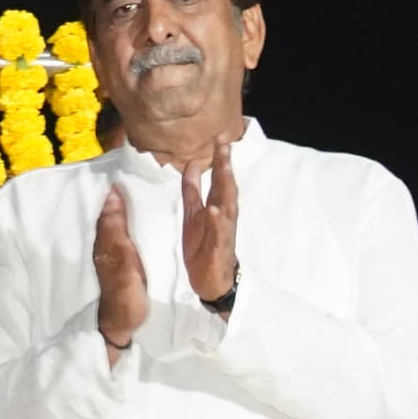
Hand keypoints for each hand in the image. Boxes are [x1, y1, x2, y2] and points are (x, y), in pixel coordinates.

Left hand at [91, 188, 148, 358]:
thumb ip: (117, 229)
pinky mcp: (118, 262)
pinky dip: (126, 222)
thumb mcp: (124, 261)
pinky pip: (120, 234)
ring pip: (114, 223)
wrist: (122, 325)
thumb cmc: (125, 295)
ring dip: (123, 208)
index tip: (125, 169)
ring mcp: (111, 253)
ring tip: (137, 190)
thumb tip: (112, 194)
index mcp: (105, 240)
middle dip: (118, 196)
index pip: (106, 207)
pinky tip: (136, 218)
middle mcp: (104, 243)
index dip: (114, 190)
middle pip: (109, 213)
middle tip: (133, 174)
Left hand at [180, 143, 241, 304]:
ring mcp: (223, 231)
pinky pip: (219, 233)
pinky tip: (214, 210)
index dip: (219, 159)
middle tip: (224, 144)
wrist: (210, 280)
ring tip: (223, 168)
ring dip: (225, 188)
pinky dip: (217, 221)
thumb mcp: (192, 213)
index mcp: (216, 206)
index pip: (218, 179)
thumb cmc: (203, 245)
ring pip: (227, 206)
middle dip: (225, 167)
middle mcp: (223, 216)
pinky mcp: (218, 248)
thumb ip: (192, 190)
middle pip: (226, 188)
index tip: (219, 138)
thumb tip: (190, 163)